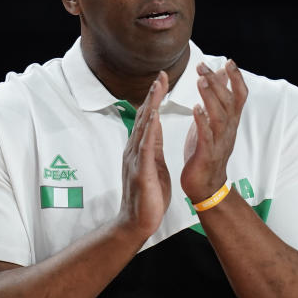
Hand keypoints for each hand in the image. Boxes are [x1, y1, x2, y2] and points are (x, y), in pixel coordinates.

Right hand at [117, 71, 170, 238]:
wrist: (137, 222)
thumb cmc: (148, 196)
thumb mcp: (154, 166)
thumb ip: (152, 148)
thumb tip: (154, 131)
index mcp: (140, 149)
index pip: (148, 118)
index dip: (155, 98)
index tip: (162, 80)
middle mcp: (135, 150)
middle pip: (144, 117)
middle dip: (153, 95)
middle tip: (160, 75)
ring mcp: (135, 160)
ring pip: (143, 128)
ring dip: (150, 106)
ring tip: (157, 88)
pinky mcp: (140, 171)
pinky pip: (144, 148)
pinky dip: (149, 131)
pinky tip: (154, 117)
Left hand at [181, 60, 247, 202]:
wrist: (206, 185)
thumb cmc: (207, 150)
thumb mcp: (215, 122)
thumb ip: (219, 100)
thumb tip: (222, 75)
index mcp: (230, 121)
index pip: (240, 96)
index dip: (237, 79)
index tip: (230, 61)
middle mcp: (228, 129)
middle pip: (228, 102)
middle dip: (216, 82)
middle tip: (202, 66)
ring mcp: (219, 141)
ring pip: (219, 116)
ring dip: (211, 97)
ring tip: (201, 80)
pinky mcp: (207, 153)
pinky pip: (207, 135)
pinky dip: (202, 121)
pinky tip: (196, 109)